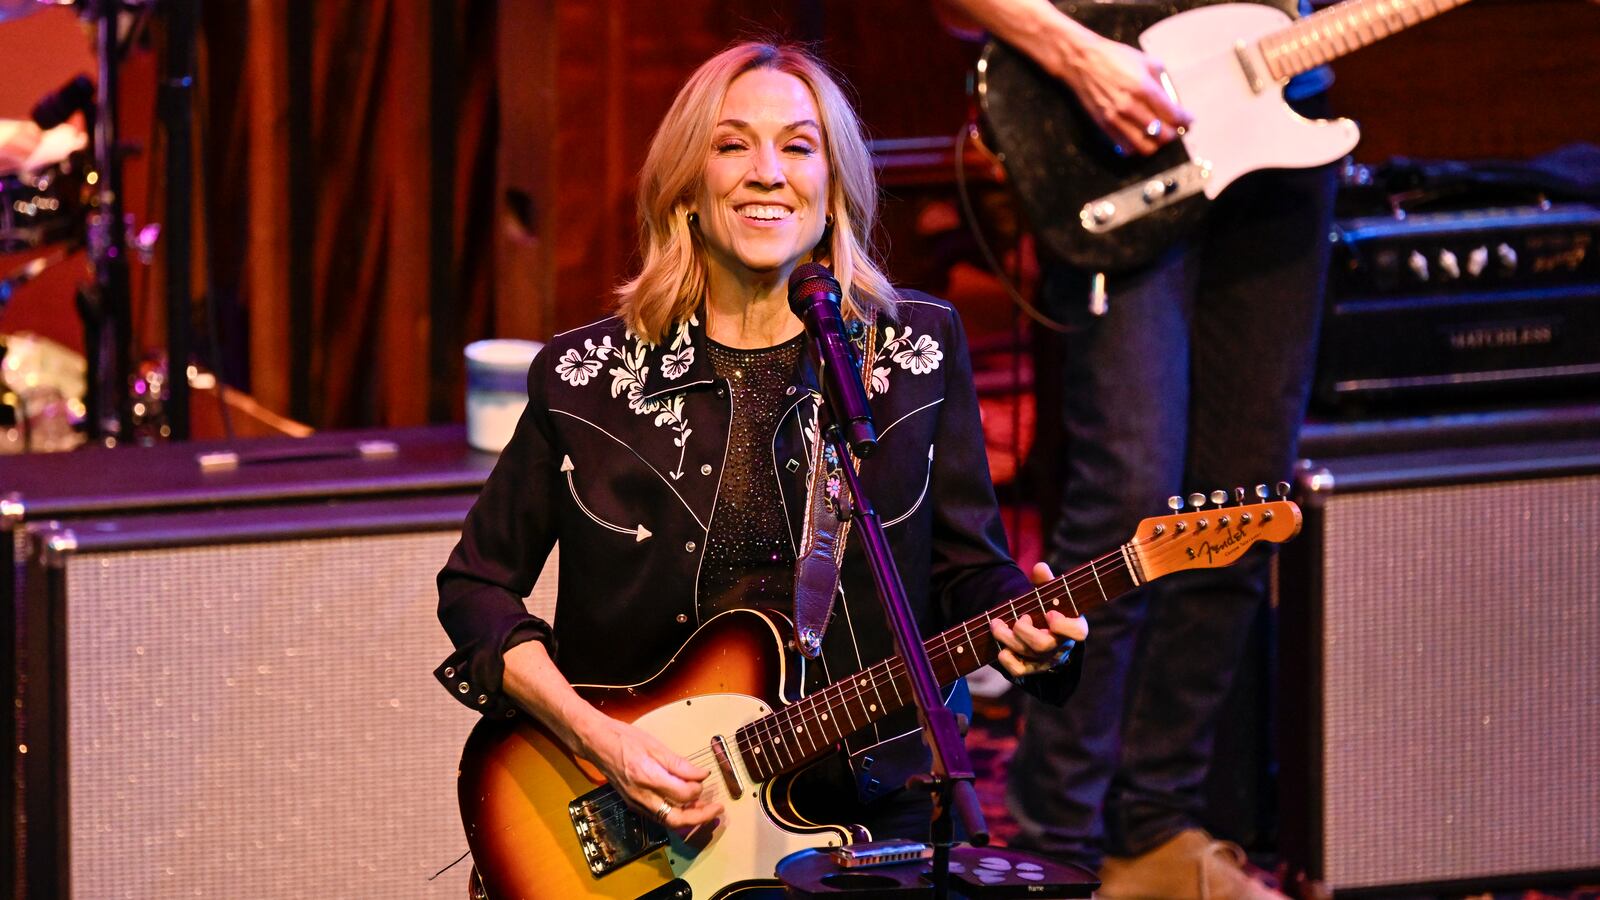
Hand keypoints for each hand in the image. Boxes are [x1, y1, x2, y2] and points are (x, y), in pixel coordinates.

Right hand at [575, 715, 723, 829]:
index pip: (682, 794)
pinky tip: (685, 805)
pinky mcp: (634, 803)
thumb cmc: (624, 739)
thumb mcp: (655, 746)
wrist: (596, 743)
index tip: (705, 777)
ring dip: (689, 818)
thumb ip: (679, 764)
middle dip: (700, 817)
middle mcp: (642, 795)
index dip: (698, 789)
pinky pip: (658, 816)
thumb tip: (701, 775)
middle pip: (676, 819)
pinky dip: (675, 814)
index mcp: (648, 777)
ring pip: (668, 821)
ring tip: (705, 808)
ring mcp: (636, 802)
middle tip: (717, 809)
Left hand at [989, 562, 1088, 676]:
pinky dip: (1006, 659)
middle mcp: (1060, 647)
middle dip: (1024, 630)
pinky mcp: (1030, 669)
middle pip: (1043, 644)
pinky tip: (1001, 647)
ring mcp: (1045, 660)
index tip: (1048, 613)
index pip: (1078, 633)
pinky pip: (1018, 670)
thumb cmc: (1048, 608)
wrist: (1041, 630)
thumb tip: (1040, 568)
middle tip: (1018, 618)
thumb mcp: (1050, 594)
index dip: (1063, 625)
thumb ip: (1046, 582)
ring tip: (996, 623)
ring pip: (1026, 654)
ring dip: (1006, 637)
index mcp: (1073, 627)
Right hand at [1056, 34, 1191, 155]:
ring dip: (1156, 144)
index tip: (1188, 121)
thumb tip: (1173, 102)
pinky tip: (1140, 137)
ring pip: (1145, 146)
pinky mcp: (1104, 125)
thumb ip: (1163, 83)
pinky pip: (1126, 148)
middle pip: (1161, 135)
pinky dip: (1137, 147)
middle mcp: (1130, 106)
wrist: (1082, 61)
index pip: (1173, 115)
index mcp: (1143, 87)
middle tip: (1175, 128)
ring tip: (1158, 135)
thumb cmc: (1114, 58)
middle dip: (1173, 134)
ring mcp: (1115, 118)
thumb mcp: (1146, 61)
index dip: (1185, 121)